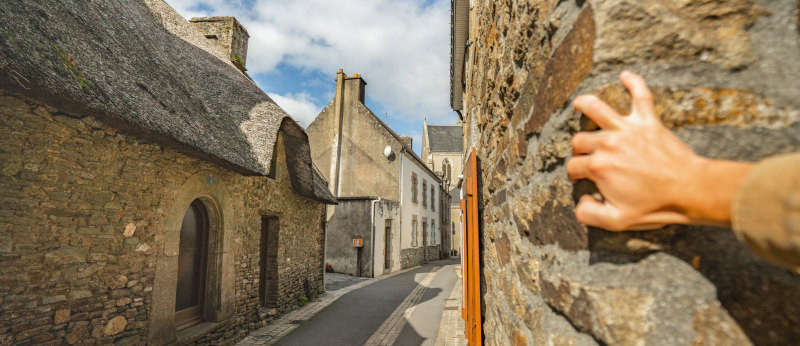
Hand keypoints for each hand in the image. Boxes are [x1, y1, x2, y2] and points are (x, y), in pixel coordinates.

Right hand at [567, 71, 751, 229]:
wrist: (691, 190)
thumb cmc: (656, 206)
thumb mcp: (616, 221)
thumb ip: (588, 214)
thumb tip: (580, 200)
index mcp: (599, 167)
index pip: (574, 166)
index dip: (574, 175)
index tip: (581, 180)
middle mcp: (608, 143)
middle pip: (579, 140)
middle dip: (578, 151)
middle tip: (588, 159)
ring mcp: (628, 130)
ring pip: (597, 109)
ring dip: (585, 104)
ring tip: (579, 104)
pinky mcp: (648, 121)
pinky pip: (640, 95)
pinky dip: (633, 82)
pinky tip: (625, 75)